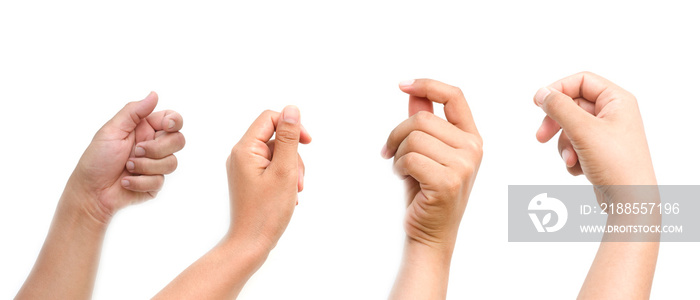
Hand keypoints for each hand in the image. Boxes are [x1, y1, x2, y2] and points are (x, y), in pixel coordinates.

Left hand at [68, 92, 184, 222]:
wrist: (91, 192)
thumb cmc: (97, 160)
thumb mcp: (112, 131)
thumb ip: (134, 111)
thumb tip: (154, 94)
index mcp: (145, 129)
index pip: (172, 120)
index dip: (175, 121)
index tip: (167, 125)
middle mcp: (154, 145)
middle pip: (178, 141)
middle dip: (158, 148)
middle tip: (137, 151)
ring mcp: (156, 165)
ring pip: (172, 162)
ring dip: (145, 166)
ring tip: (127, 167)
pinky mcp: (155, 184)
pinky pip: (160, 180)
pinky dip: (139, 182)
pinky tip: (126, 182)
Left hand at [226, 106, 310, 251]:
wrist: (251, 243)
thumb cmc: (267, 211)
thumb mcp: (284, 170)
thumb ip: (288, 138)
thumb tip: (292, 110)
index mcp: (245, 149)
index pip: (270, 119)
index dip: (292, 126)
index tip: (308, 142)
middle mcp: (241, 155)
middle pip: (275, 138)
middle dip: (293, 155)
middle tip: (298, 179)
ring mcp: (245, 168)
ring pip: (277, 155)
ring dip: (292, 169)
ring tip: (294, 191)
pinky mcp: (250, 180)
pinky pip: (273, 168)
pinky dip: (285, 178)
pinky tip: (288, 196)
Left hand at [382, 79, 482, 249]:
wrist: (431, 233)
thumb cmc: (427, 193)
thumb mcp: (428, 153)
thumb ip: (425, 122)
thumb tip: (413, 94)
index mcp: (471, 138)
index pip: (454, 96)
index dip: (428, 85)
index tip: (402, 85)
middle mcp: (473, 149)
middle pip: (422, 119)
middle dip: (397, 134)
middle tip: (390, 152)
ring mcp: (464, 165)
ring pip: (414, 138)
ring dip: (398, 154)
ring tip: (402, 170)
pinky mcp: (448, 181)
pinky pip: (410, 158)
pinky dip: (398, 167)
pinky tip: (404, 178)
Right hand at [534, 71, 654, 185]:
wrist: (631, 201)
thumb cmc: (616, 163)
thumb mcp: (583, 130)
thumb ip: (560, 107)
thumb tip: (542, 93)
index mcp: (617, 101)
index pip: (581, 81)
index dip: (558, 89)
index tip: (538, 103)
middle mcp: (614, 114)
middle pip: (572, 106)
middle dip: (556, 123)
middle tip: (541, 136)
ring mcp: (607, 133)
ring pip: (570, 128)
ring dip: (564, 145)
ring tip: (570, 160)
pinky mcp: (600, 151)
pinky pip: (575, 145)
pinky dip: (572, 157)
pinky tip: (579, 169)